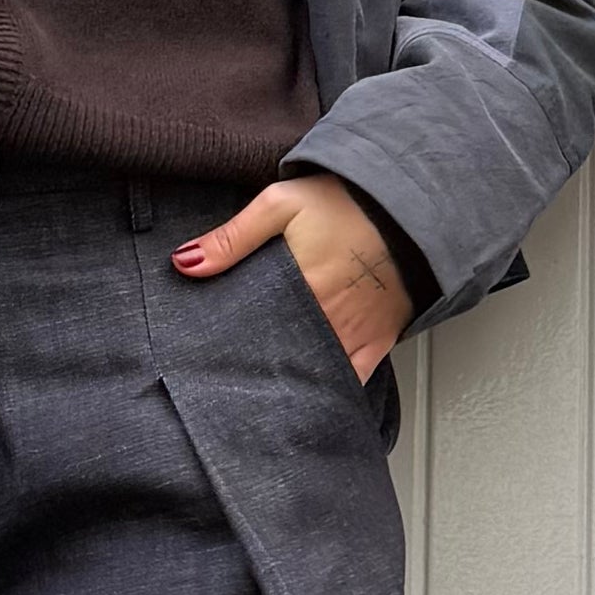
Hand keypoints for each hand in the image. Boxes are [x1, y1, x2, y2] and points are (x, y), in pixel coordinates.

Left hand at [175, 172, 414, 378]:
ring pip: (315, 372)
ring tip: (266, 388)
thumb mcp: (281, 204)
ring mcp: (356, 333)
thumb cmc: (347, 201)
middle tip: (233, 374)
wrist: (409, 201)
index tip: (214, 353)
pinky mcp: (380, 338)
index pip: (255, 333)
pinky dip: (334, 388)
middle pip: (283, 356)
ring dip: (292, 378)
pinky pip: (354, 378)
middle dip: (259, 364)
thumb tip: (184, 263)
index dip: (234, 346)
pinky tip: (313, 393)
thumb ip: (233, 237)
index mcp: (301, 290)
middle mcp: (328, 320)